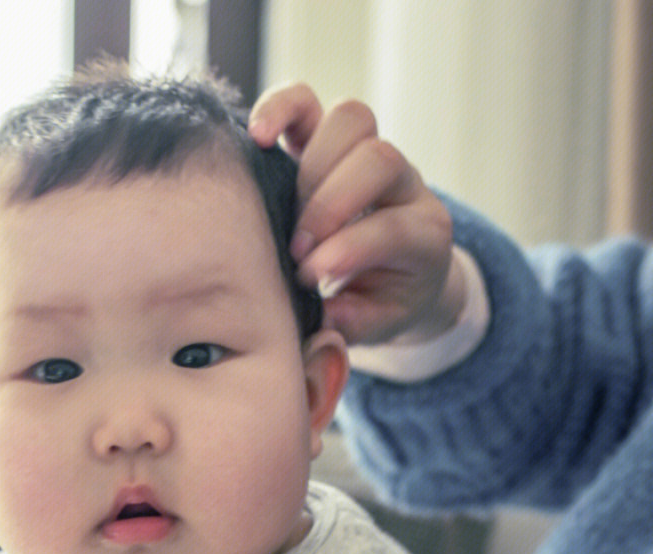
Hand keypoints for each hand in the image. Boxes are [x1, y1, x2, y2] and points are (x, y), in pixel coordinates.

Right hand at [249, 83, 464, 347]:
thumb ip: (352, 322)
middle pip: (378, 159)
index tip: (308, 281)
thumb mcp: (376, 324)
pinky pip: (308, 103)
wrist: (398, 272)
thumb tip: (321, 313)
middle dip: (328, 205)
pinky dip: (280, 109)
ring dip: (310, 164)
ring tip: (281, 205)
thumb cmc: (382, 300)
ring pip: (351, 120)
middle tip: (297, 249)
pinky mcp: (325, 140)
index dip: (346, 251)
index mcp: (423, 234)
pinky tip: (257, 136)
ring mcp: (364, 154)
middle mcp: (403, 184)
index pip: (391, 226)